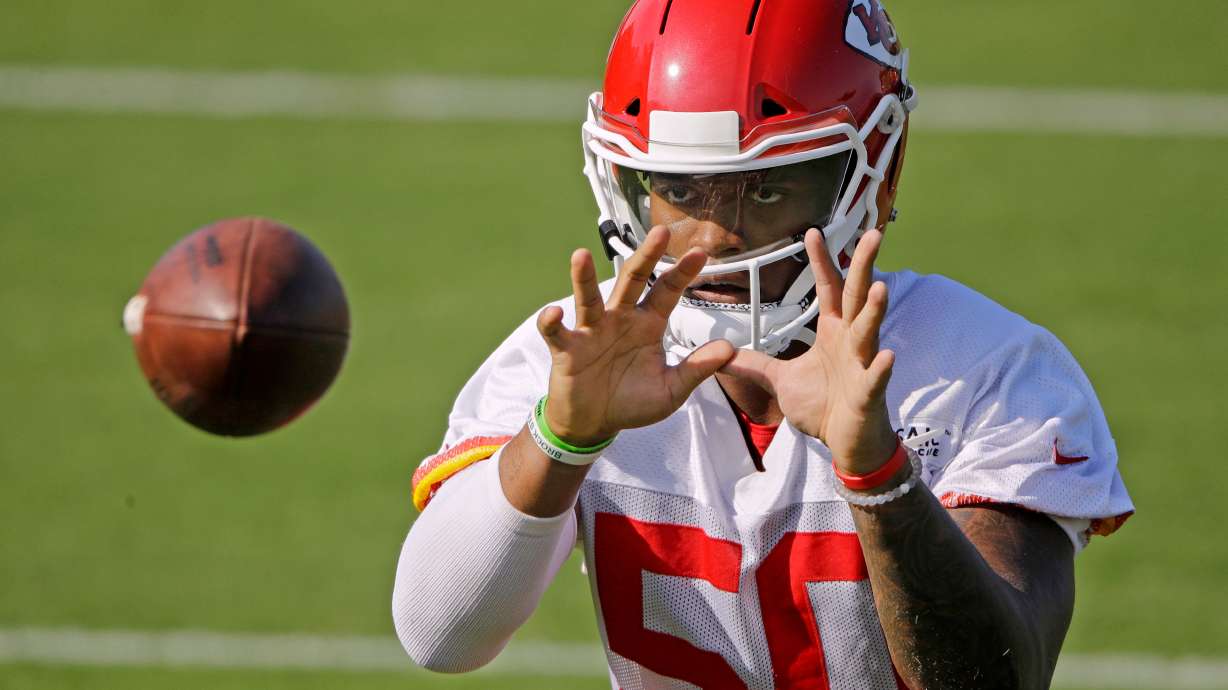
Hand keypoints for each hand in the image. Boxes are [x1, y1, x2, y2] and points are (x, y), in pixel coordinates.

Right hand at [537, 227, 734, 445]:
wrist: (594, 423)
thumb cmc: (631, 402)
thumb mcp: (671, 390)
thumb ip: (697, 369)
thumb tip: (729, 350)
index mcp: (647, 325)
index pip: (667, 291)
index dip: (682, 273)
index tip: (700, 254)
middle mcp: (619, 319)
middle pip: (632, 281)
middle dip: (646, 256)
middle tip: (660, 232)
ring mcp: (591, 331)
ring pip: (588, 298)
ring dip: (583, 278)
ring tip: (581, 255)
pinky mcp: (567, 348)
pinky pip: (557, 331)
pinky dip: (551, 321)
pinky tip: (554, 312)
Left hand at [721, 228, 896, 473]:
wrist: (846, 443)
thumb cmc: (823, 406)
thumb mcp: (781, 381)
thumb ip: (755, 364)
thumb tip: (723, 353)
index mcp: (833, 332)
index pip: (829, 289)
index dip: (821, 261)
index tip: (812, 231)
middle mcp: (851, 341)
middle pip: (858, 296)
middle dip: (864, 266)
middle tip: (874, 233)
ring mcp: (863, 365)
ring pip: (869, 332)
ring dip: (874, 311)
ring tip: (879, 287)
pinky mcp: (868, 394)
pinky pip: (875, 378)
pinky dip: (881, 368)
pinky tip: (888, 355)